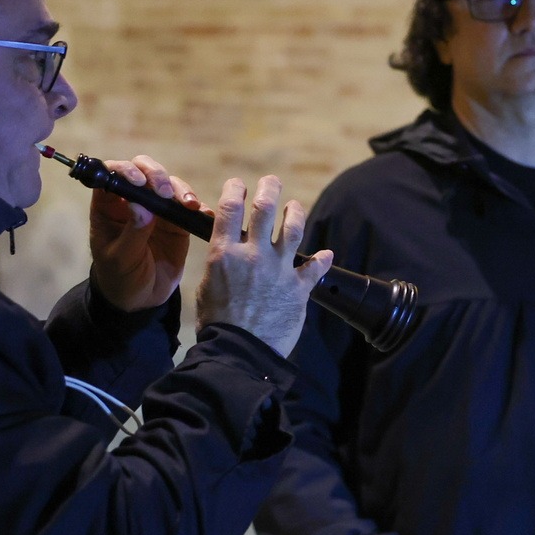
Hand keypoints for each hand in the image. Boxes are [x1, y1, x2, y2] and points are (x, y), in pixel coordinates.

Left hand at [89, 155, 196, 311]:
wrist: (141, 300)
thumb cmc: (120, 277)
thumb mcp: (121, 259)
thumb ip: (132, 232)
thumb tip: (141, 205)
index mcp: (109, 206)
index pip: (112, 175)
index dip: (124, 170)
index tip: (139, 182)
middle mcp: (132, 200)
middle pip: (143, 170)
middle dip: (156, 174)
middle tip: (165, 192)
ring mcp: (156, 208)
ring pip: (168, 183)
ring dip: (179, 188)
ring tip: (188, 204)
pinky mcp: (177, 221)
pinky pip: (188, 205)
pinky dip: (198, 206)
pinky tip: (203, 213)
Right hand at [193, 175, 331, 355]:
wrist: (239, 352)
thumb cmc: (217, 324)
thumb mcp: (207, 288)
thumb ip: (221, 265)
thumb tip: (227, 255)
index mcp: (225, 253)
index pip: (230, 209)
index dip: (235, 190)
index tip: (238, 184)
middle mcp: (253, 255)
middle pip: (265, 209)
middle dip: (269, 189)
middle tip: (271, 182)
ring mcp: (278, 270)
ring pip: (293, 229)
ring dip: (295, 213)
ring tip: (294, 206)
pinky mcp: (298, 288)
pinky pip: (315, 268)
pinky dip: (322, 260)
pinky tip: (327, 254)